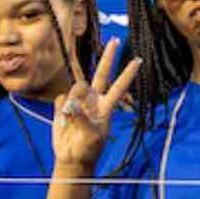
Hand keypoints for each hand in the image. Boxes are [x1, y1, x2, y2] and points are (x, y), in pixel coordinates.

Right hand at [52, 38, 139, 172]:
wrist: (72, 158)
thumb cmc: (87, 149)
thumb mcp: (91, 137)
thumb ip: (84, 119)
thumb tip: (73, 106)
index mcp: (105, 106)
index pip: (119, 86)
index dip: (128, 74)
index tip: (139, 60)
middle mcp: (94, 100)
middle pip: (102, 73)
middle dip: (108, 57)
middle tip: (115, 40)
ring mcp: (79, 101)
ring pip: (75, 88)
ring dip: (72, 102)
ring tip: (70, 121)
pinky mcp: (64, 105)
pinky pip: (61, 99)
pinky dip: (61, 110)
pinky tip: (63, 120)